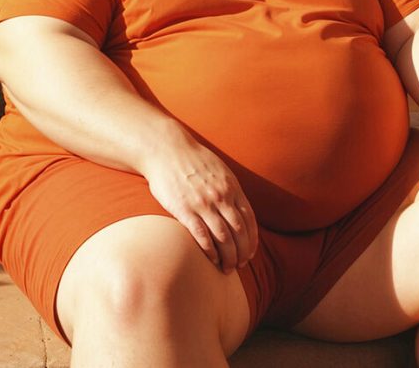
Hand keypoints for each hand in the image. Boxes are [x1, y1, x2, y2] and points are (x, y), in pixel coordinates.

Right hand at [140, 127, 257, 273]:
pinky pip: (202, 235)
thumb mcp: (219, 171)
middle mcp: (221, 197)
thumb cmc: (192, 160)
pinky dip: (210, 251)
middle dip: (242, 253)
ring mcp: (203, 204)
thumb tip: (238, 207)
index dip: (252, 240)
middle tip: (239, 266)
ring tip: (227, 269)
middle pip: (239, 232)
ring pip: (223, 237)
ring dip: (228, 257)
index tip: (250, 254)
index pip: (249, 220)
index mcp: (232, 188)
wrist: (166, 149)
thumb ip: (230, 189)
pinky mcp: (184, 209)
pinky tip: (211, 260)